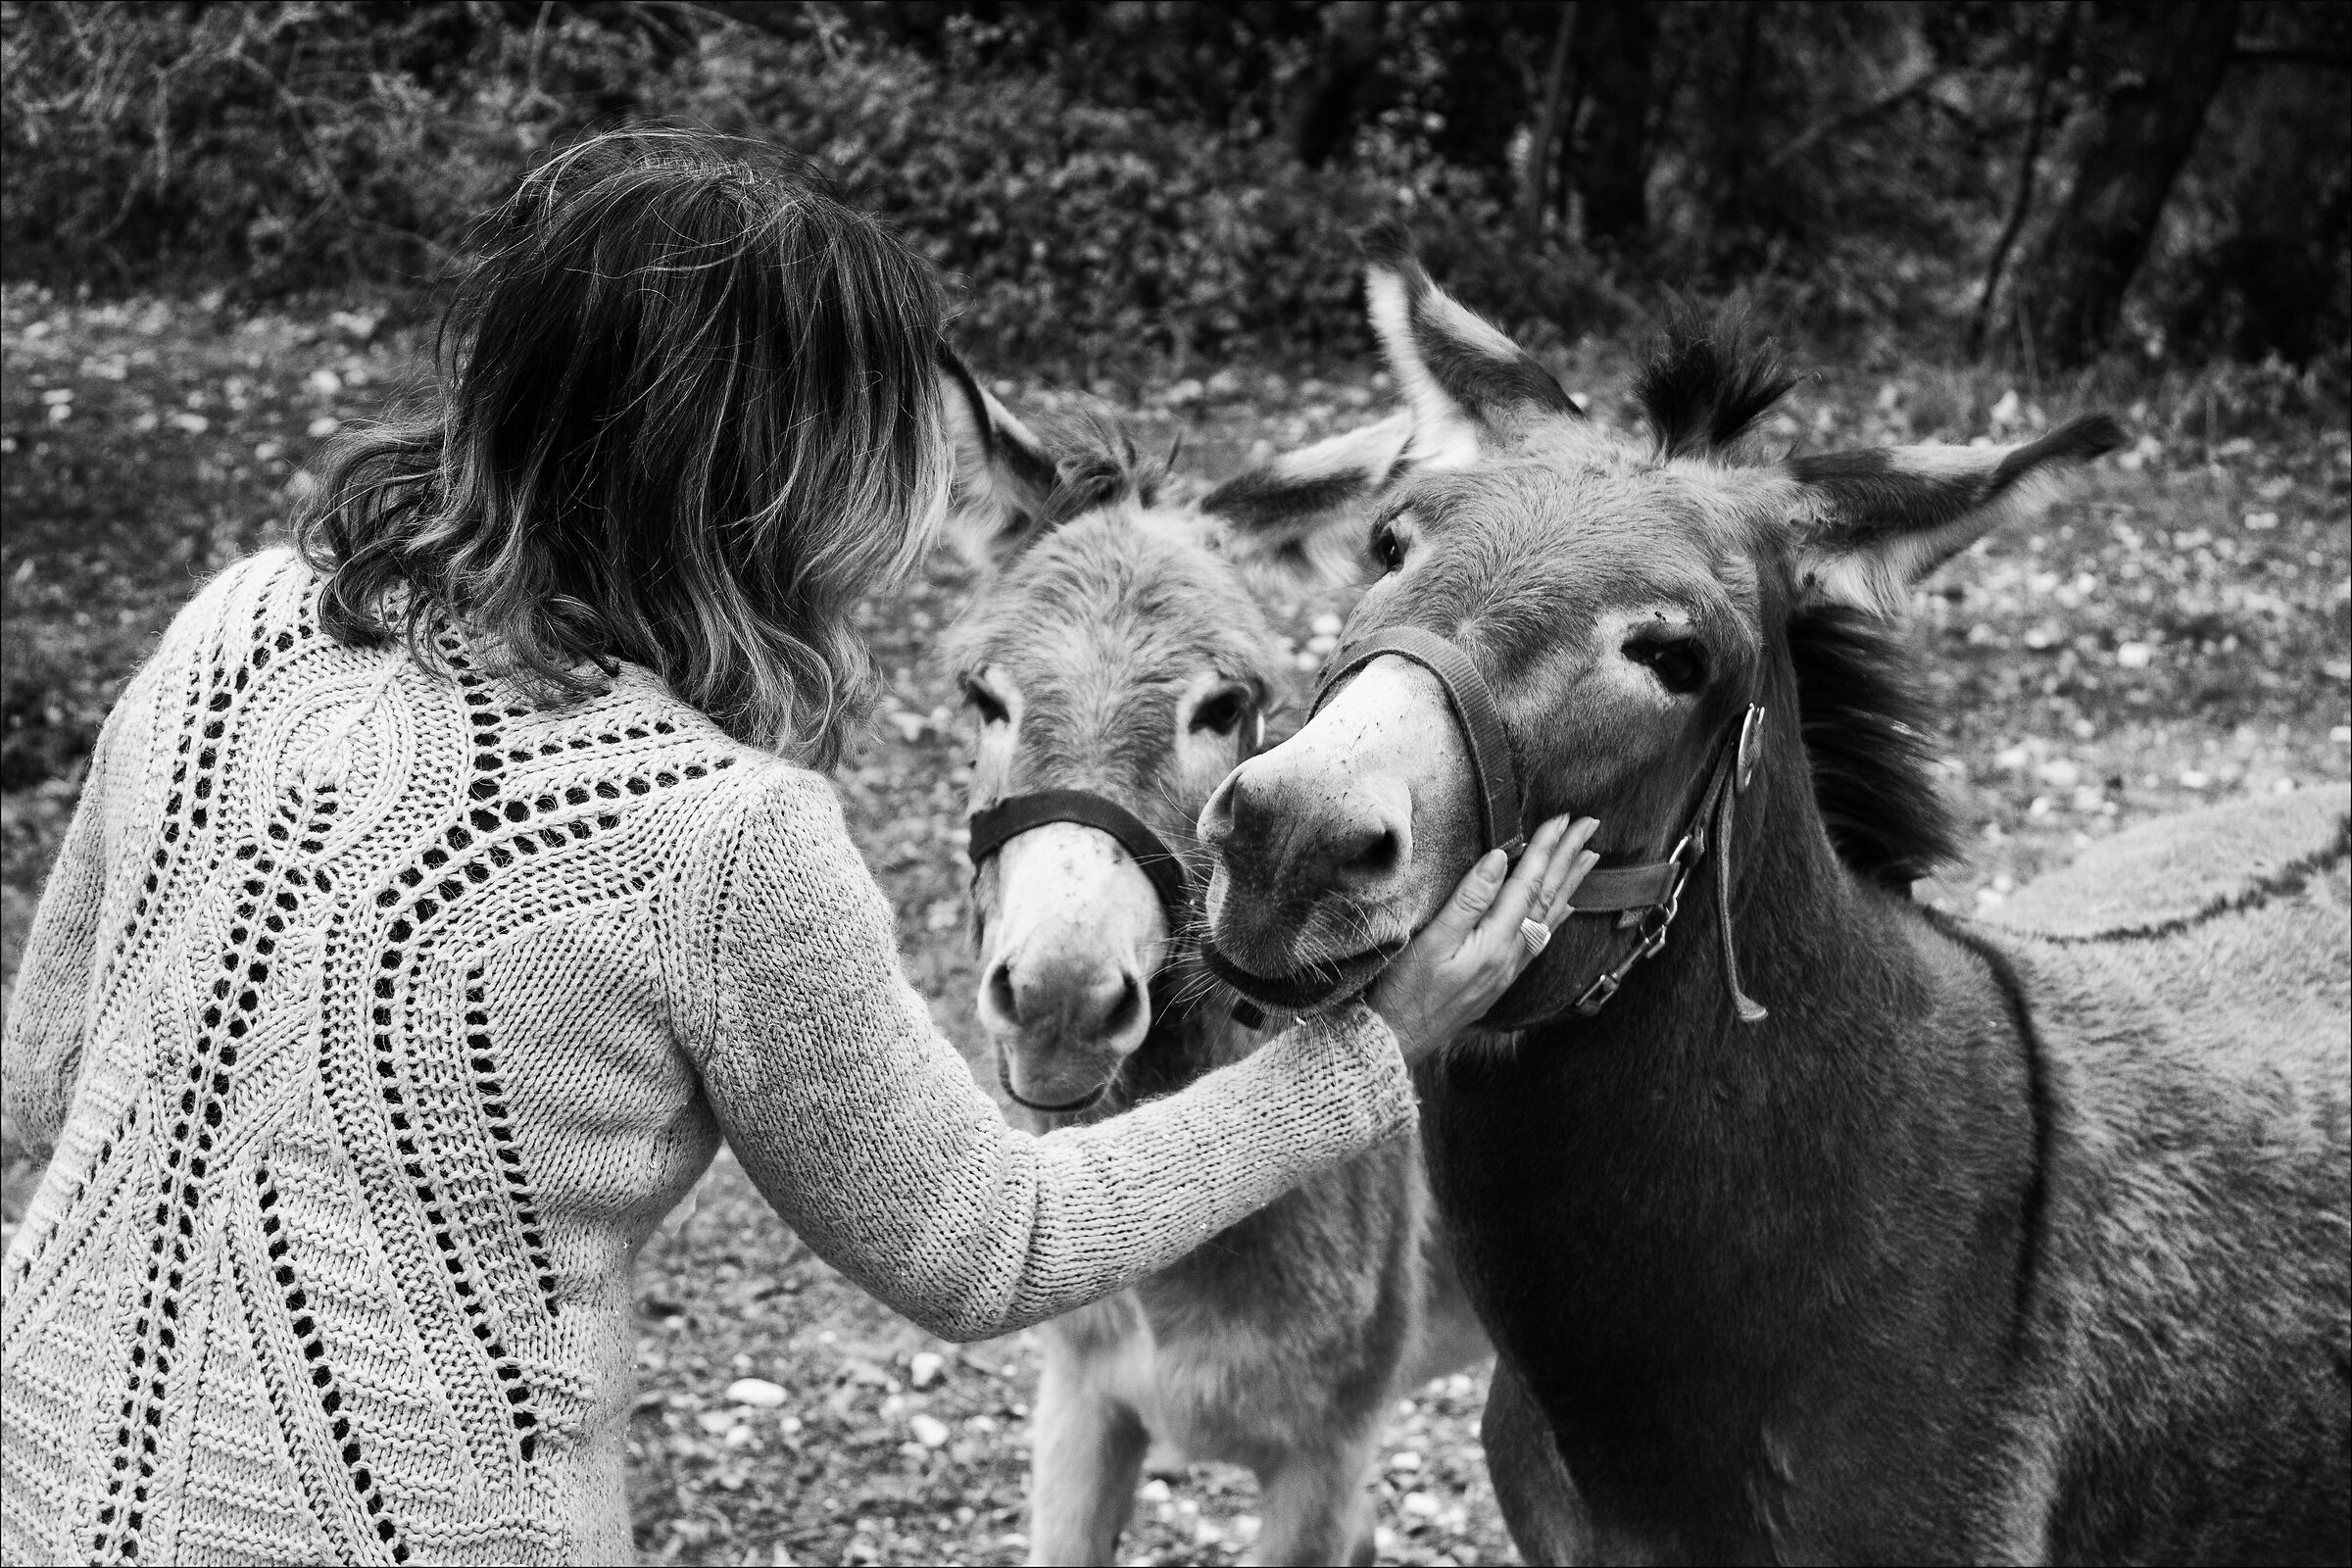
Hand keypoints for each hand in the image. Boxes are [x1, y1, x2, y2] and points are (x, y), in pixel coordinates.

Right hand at [1366, 815, 1600, 1061]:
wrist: (1398, 1039)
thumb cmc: (1405, 991)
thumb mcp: (1431, 941)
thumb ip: (1468, 900)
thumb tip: (1499, 860)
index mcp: (1495, 941)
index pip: (1528, 884)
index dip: (1545, 849)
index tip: (1563, 818)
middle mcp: (1511, 955)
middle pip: (1547, 897)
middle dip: (1568, 858)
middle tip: (1589, 826)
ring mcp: (1508, 968)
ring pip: (1549, 916)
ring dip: (1569, 882)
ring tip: (1589, 857)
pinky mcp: (1501, 976)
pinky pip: (1541, 937)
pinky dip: (1557, 915)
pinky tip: (1565, 906)